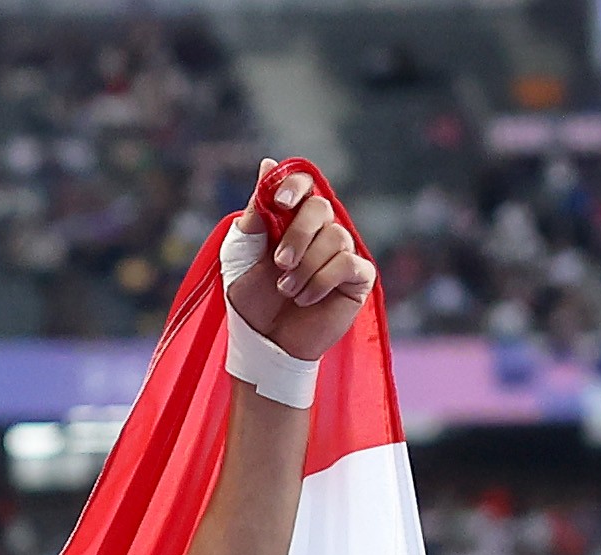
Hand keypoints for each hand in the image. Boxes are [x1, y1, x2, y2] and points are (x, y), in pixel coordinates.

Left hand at [226, 163, 372, 362]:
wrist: (265, 343)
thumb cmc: (251, 301)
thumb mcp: (241, 257)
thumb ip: (254, 216)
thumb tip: (267, 165)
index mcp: (291, 220)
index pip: (304, 184)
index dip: (295, 185)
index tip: (280, 202)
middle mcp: (321, 230)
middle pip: (321, 207)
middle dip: (297, 235)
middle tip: (279, 263)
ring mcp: (342, 251)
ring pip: (334, 237)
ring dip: (304, 268)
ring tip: (287, 291)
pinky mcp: (358, 276)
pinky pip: (347, 263)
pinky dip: (321, 282)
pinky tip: (306, 298)